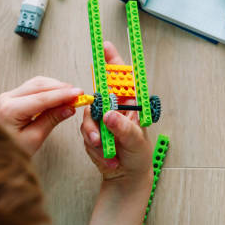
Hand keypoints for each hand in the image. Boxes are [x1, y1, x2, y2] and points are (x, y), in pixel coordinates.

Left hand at [0, 76, 82, 154]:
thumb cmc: (10, 149)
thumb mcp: (34, 138)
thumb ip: (52, 120)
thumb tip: (69, 108)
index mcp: (10, 110)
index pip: (41, 98)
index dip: (62, 95)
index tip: (78, 94)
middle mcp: (7, 98)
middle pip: (39, 85)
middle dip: (61, 88)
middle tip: (79, 94)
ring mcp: (8, 96)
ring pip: (37, 83)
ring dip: (56, 87)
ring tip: (71, 95)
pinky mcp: (12, 97)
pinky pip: (33, 88)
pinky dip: (48, 89)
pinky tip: (59, 95)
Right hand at [80, 41, 153, 224]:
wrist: (125, 177)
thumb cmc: (138, 156)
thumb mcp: (136, 142)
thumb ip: (124, 129)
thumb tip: (110, 115)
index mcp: (131, 104)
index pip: (123, 78)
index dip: (114, 61)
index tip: (105, 47)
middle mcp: (115, 107)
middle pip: (100, 92)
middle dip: (97, 104)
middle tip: (102, 120)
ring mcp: (101, 119)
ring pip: (89, 115)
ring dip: (95, 133)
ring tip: (106, 148)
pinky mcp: (91, 131)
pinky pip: (85, 131)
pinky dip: (94, 145)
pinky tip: (106, 155)